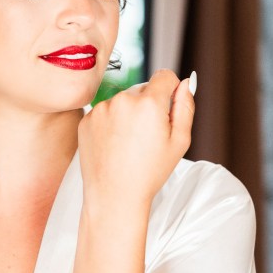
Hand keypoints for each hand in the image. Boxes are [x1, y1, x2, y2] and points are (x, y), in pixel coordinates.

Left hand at [78, 69, 195, 212]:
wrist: (114, 196)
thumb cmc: (150, 173)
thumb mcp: (179, 141)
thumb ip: (185, 106)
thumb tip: (185, 82)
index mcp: (149, 103)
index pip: (164, 76)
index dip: (170, 91)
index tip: (167, 108)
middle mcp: (122, 100)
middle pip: (142, 90)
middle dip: (148, 106)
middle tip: (147, 138)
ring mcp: (101, 109)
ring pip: (122, 101)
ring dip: (128, 115)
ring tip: (129, 145)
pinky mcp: (86, 120)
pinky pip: (105, 113)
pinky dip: (110, 124)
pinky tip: (114, 147)